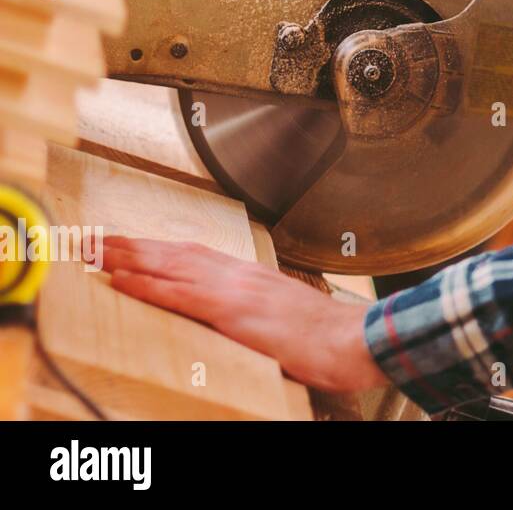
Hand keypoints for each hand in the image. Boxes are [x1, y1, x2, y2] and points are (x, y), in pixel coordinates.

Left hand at [101, 236, 388, 394]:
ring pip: (170, 266)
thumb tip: (242, 317)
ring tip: (94, 251)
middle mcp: (240, 275)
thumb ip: (258, 309)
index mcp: (252, 277)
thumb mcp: (287, 314)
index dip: (159, 248)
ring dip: (127, 257)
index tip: (129, 243)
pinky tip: (121, 279)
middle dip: (133, 245)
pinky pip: (179, 295)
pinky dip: (146, 284)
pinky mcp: (232, 311)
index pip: (195, 254)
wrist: (352, 339)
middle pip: (176, 253)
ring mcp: (235, 290)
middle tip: (95, 238)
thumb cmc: (327, 336)